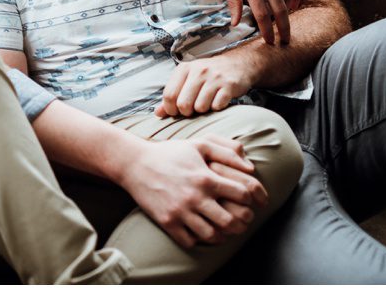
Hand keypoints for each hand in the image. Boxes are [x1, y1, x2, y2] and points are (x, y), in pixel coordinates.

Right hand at [118, 136, 267, 249]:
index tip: (248, 200)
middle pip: (232, 221)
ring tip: (223, 229)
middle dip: (242, 222)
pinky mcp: (167, 221)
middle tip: (240, 219)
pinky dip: (198, 240)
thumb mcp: (198, 145)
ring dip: (222, 235)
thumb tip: (251, 167)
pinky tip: (200, 231)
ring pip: (212, 236)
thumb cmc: (169, 153)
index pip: (243, 195)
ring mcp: (180, 211)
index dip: (251, 199)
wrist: (134, 163)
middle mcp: (195, 196)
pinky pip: (190, 241)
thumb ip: (226, 151)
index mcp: (206, 178)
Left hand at [156, 55, 255, 117]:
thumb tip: (157, 114)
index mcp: (184, 69)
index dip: (170, 109)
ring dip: (202, 110)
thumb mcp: (187, 79)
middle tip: (191, 110)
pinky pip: (217, 106)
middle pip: (183, 104)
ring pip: (200, 107)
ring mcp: (214, 78)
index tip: (175, 112)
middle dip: (186, 113)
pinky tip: (217, 100)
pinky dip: (216, 108)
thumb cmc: (207, 75)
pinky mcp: (229, 86)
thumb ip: (172, 95)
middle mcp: (198, 71)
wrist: (237, 64)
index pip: (169, 95)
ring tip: (205, 103)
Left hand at [213, 0, 301, 44]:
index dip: (266, 32)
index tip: (269, 42)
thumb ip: (232, 0)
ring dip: (285, 10)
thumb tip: (235, 23)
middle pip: (279, 11)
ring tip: (282, 20)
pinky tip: (292, 4)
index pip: (261, 15)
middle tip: (284, 42)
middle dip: (283, 29)